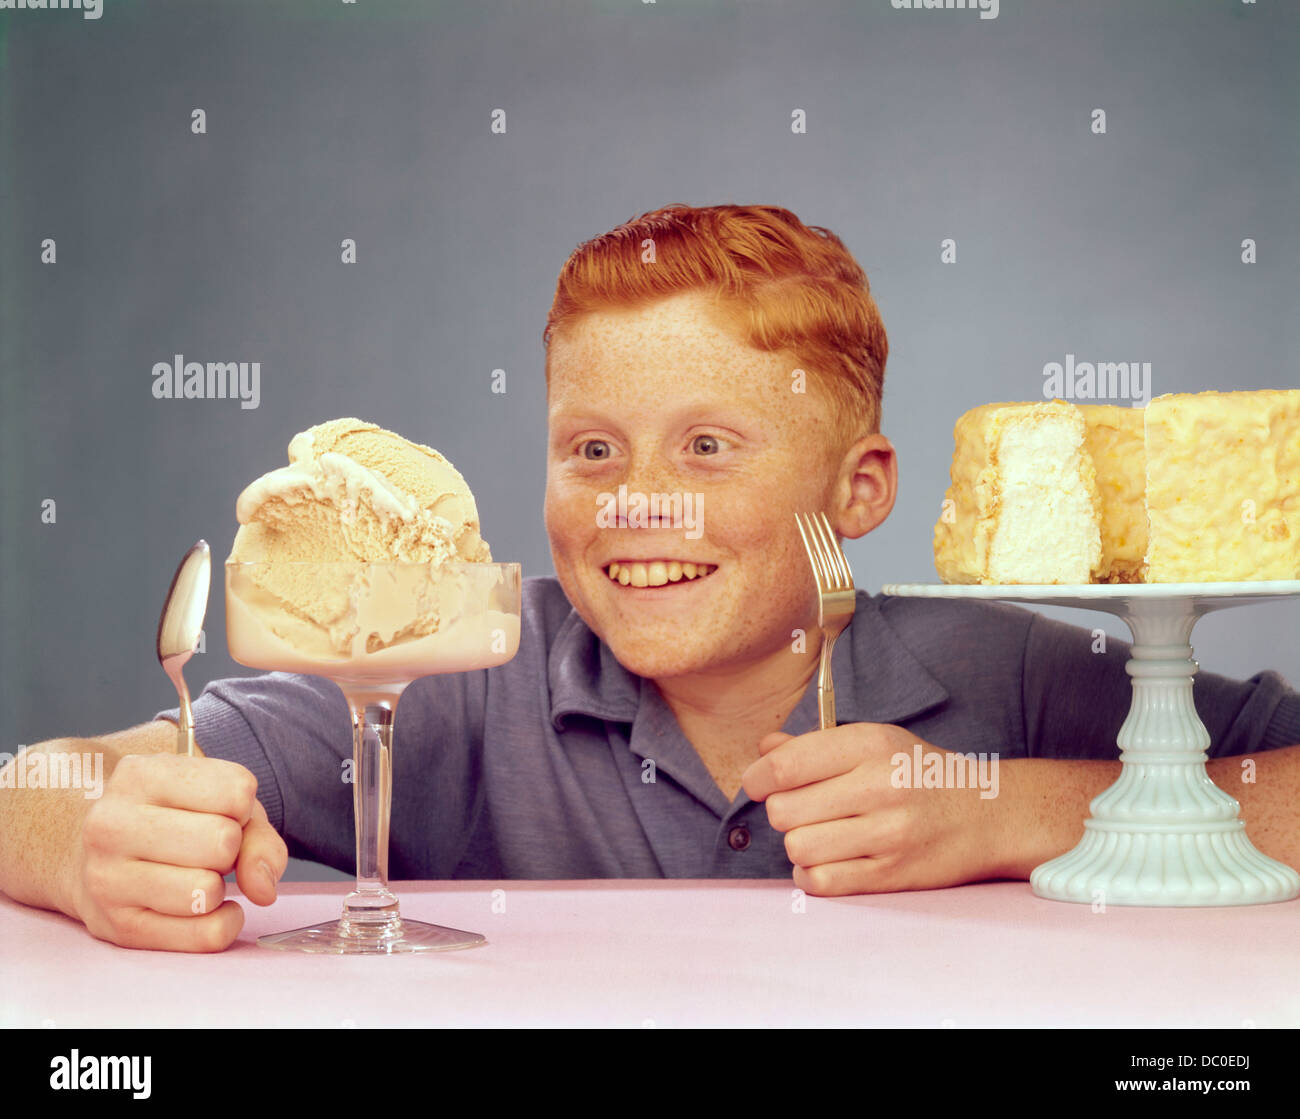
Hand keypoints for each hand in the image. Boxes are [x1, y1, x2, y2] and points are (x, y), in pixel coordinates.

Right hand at [71, 753, 288, 951]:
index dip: (242, 806)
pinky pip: (205, 935)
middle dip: (230, 848)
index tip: (218, 810)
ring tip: (195, 875)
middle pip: (222, 842)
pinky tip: (204, 909)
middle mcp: (112, 824)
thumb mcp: (217, 802)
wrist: (96, 857)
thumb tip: (263, 888)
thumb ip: (258, 835)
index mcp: (140, 775)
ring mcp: (106, 879)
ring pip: (207, 893)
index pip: (237, 790)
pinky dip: (222, 923)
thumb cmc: (171, 821)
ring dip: (219, 888)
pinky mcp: (116, 928)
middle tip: (206, 848)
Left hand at [742, 723, 1006, 895]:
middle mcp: (878, 786)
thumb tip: (764, 748)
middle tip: (799, 809)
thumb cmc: (920, 774)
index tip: (756, 783)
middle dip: (781, 810)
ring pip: (798, 847)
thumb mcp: (874, 742)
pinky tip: (825, 860)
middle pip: (784, 809)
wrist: (987, 814)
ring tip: (816, 834)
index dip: (757, 777)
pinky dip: (811, 874)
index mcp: (869, 744)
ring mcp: (887, 834)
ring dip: (797, 844)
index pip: (786, 765)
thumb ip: (815, 746)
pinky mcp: (892, 875)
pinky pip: (821, 882)